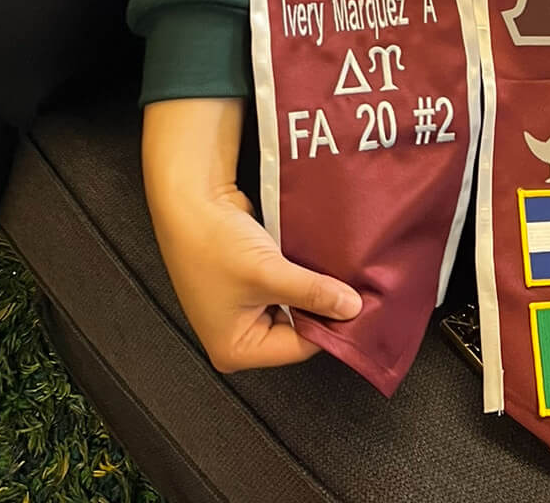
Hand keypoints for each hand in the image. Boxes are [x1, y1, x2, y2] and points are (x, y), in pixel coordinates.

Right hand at [143, 98, 361, 371]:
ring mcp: (244, 305)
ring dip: (312, 285)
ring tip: (338, 270)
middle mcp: (239, 333)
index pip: (297, 347)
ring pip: (294, 302)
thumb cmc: (213, 244)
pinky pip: (285, 284)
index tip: (358, 305)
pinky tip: (318, 259)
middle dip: (321, 304)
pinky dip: (301, 272)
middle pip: (297, 326)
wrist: (190, 199)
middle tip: (352, 285)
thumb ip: (313, 293)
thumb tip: (352, 307)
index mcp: (235, 349)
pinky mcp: (250, 280)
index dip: (328, 325)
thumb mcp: (269, 273)